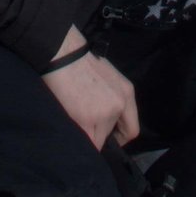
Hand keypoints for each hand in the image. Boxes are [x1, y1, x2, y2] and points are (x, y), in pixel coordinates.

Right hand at [42, 26, 138, 149]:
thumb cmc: (80, 61)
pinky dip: (80, 141)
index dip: (119, 138)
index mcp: (127, 93)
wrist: (63, 53)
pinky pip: (88, 142)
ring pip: (99, 140)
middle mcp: (120, 104)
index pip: (132, 129)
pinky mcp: (86, 120)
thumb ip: (112, 97)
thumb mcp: (108, 77)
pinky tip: (72, 129)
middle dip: (102, 135)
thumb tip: (105, 118)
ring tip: (77, 122)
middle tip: (88, 126)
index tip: (108, 138)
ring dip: (89, 136)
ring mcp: (104, 113)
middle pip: (114, 136)